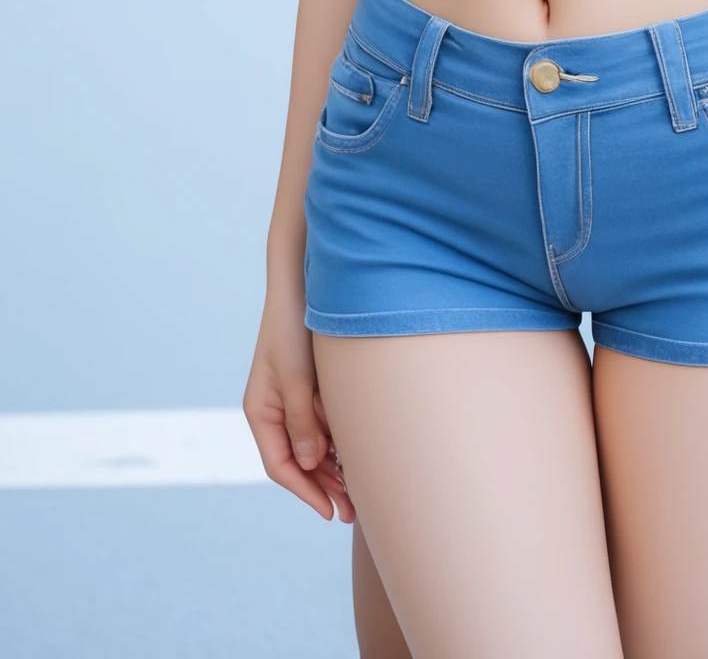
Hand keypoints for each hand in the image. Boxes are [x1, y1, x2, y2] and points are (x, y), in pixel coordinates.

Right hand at [244, 289, 353, 522]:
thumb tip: (308, 463)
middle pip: (297, 462)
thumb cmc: (295, 328)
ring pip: (310, 448)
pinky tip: (356, 459)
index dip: (305, 491)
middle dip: (322, 488)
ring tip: (358, 494)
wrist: (302, 285)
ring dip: (331, 471)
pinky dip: (336, 446)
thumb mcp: (297, 377)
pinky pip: (321, 427)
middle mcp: (273, 411)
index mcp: (260, 411)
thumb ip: (301, 421)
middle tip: (352, 511)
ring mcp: (291, 401)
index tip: (330, 510)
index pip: (280, 465)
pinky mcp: (308, 390)